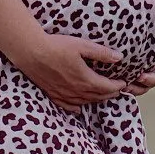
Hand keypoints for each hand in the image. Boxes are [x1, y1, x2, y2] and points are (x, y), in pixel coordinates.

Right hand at [12, 34, 130, 113]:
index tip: (123, 83)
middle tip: (117, 90)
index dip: (117, 86)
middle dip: (109, 94)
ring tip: (103, 96)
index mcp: (85, 79)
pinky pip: (67, 105)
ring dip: (96, 100)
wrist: (31, 52)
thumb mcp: (82, 45)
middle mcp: (76, 91)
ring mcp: (63, 94)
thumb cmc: (56, 46)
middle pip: (97, 96)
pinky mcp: (52, 94)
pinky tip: (78, 108)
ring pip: (84, 102)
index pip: (107, 87)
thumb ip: (101, 53)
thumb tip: (119, 57)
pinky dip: (75, 107)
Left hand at [123, 35, 154, 96]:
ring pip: (136, 88)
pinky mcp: (130, 76)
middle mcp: (153, 74)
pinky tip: (112, 82)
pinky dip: (120, 85)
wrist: (140, 33)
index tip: (140, 77)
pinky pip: (126, 84)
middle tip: (125, 84)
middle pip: (146, 86)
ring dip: (128, 88)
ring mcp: (141, 77)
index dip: (151, 79)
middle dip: (136, 87)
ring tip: (118, 85)